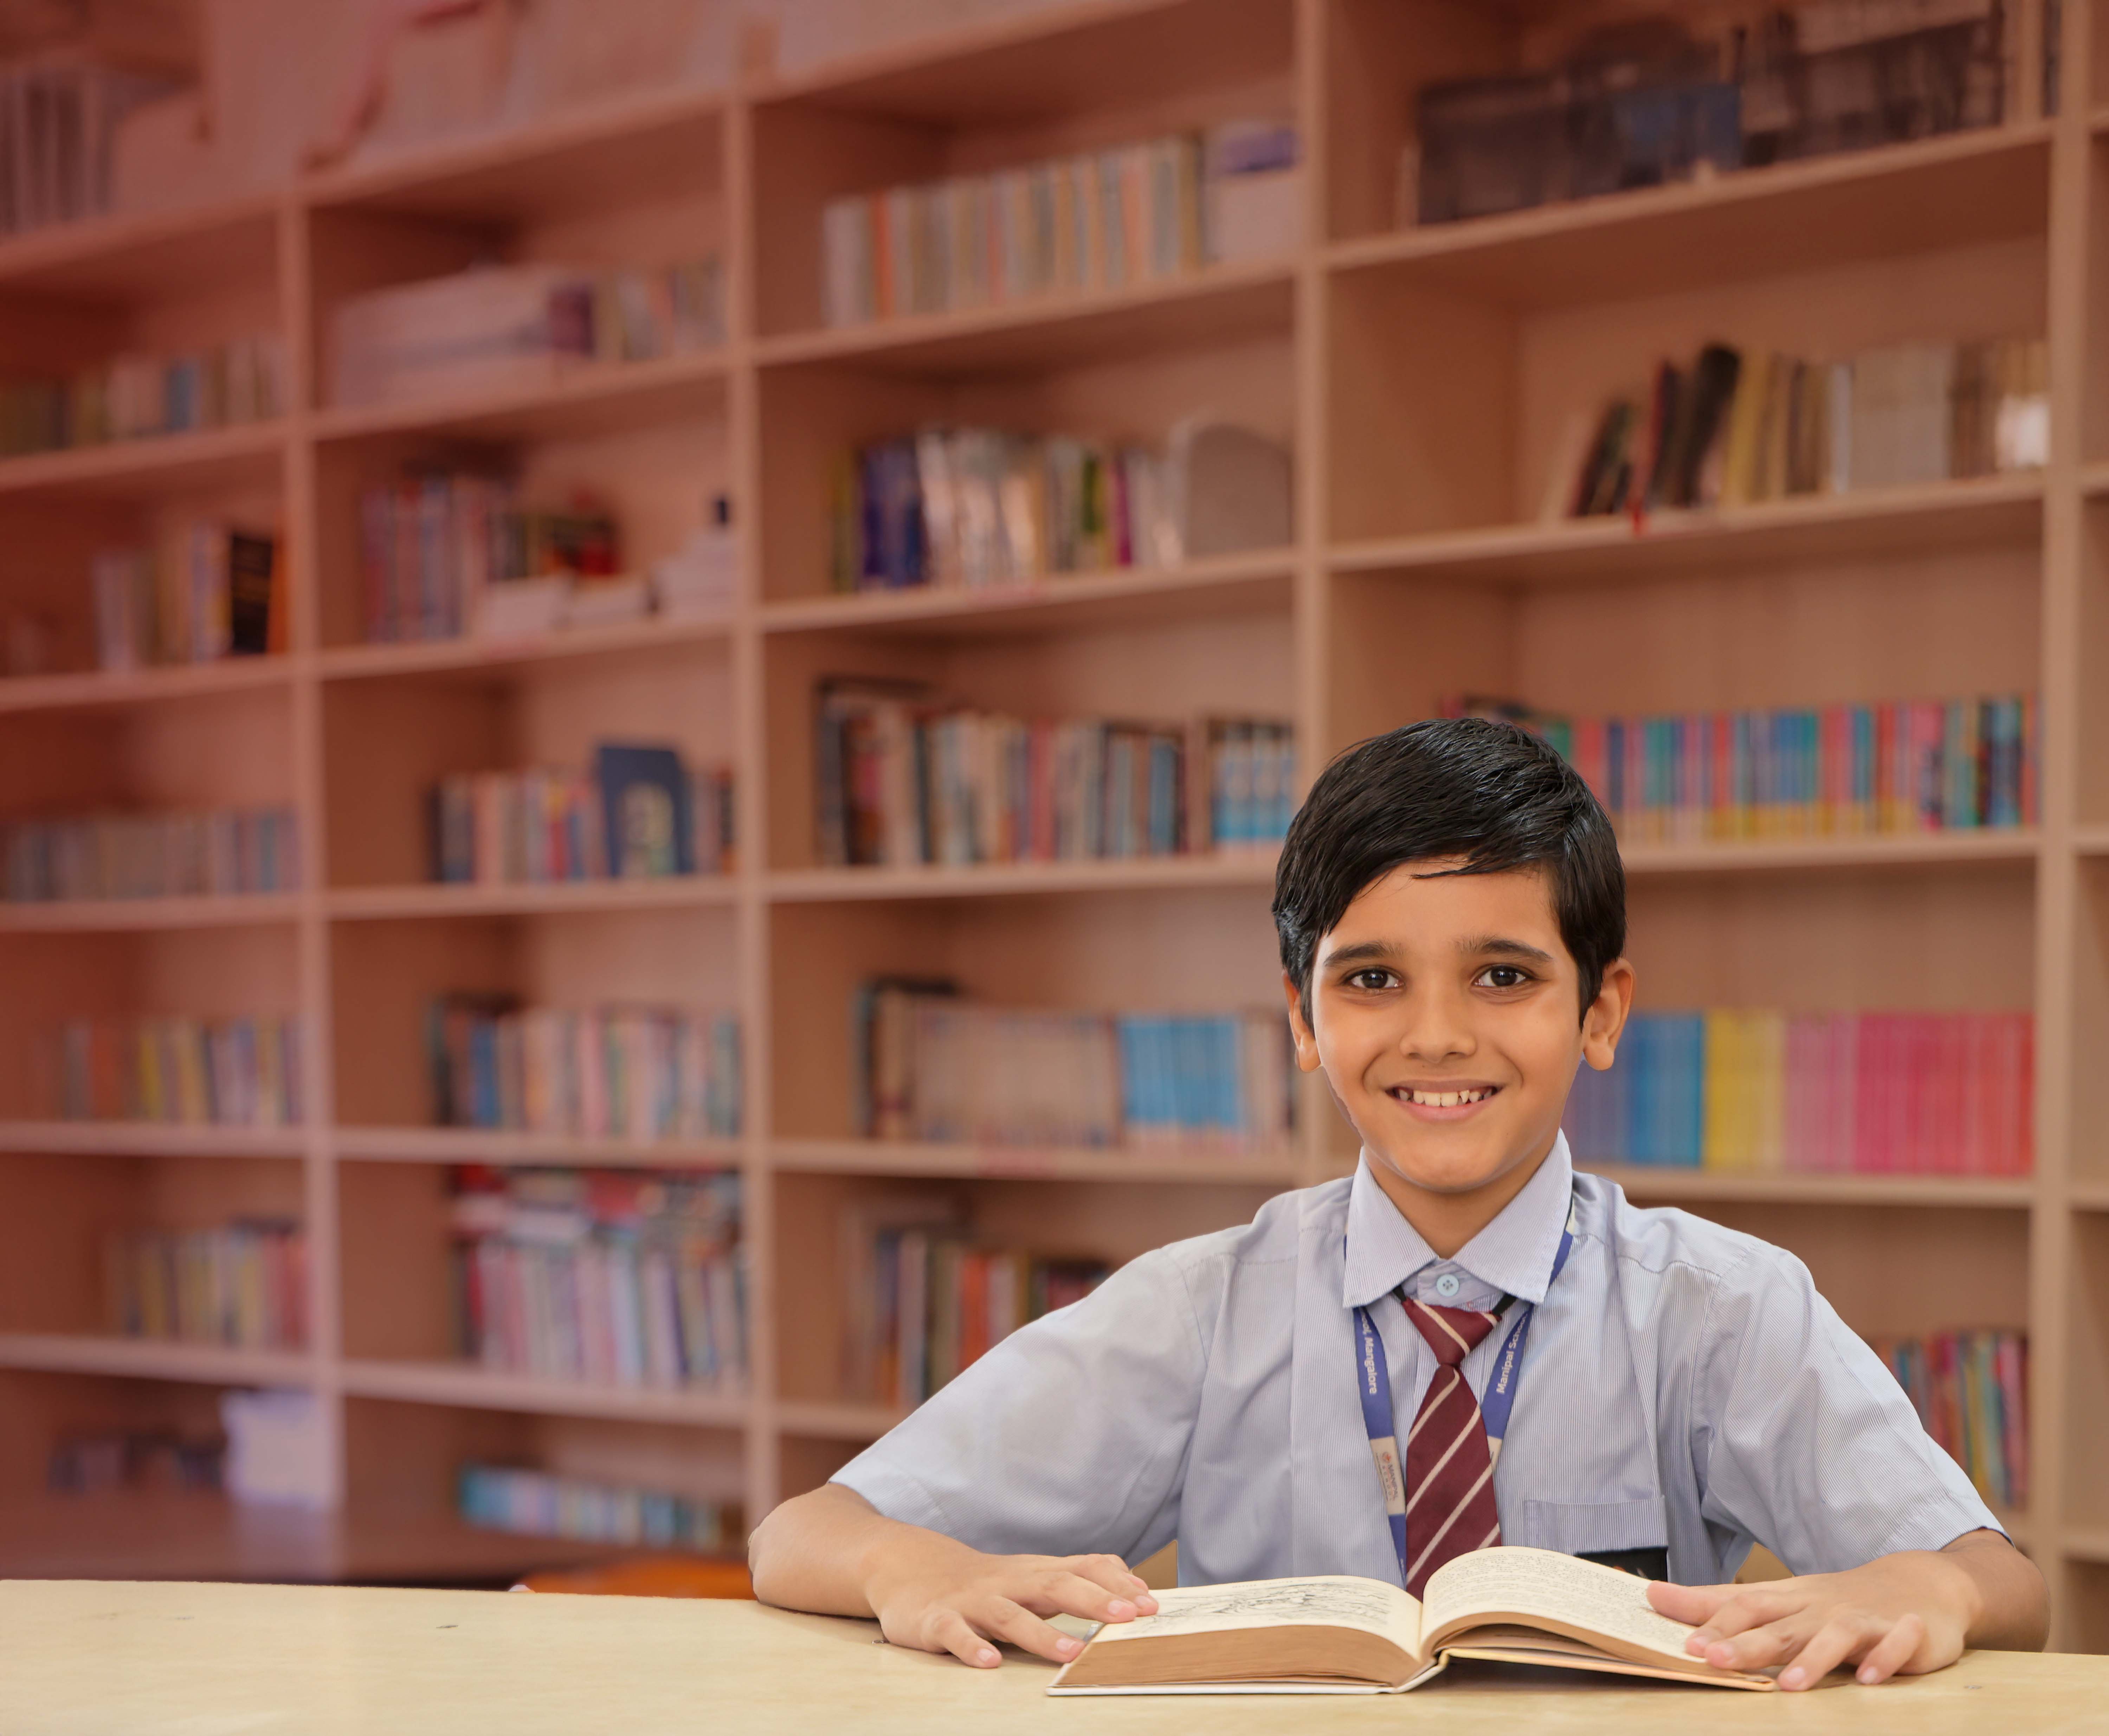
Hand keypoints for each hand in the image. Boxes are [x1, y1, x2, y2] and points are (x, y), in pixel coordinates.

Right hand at [866, 1536, 1158, 1668]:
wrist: (910, 1569)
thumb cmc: (984, 1582)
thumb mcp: (1032, 1574)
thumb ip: (1079, 1577)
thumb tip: (1135, 1586)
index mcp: (1033, 1573)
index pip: (1081, 1568)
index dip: (1115, 1584)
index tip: (1149, 1604)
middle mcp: (1007, 1583)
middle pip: (1053, 1585)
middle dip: (1092, 1600)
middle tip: (1127, 1617)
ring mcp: (971, 1602)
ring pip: (1009, 1614)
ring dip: (1041, 1633)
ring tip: (1071, 1652)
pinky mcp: (938, 1621)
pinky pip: (955, 1634)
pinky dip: (971, 1647)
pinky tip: (989, 1663)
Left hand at [1647, 1550, 1978, 1689]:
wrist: (1918, 1582)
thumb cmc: (1836, 1599)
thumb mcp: (1780, 1600)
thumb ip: (1722, 1604)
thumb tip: (1655, 1597)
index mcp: (1789, 1599)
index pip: (1743, 1605)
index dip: (1712, 1622)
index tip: (1681, 1641)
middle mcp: (1820, 1607)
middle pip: (1779, 1624)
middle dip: (1744, 1641)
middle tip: (1711, 1658)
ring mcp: (1863, 1619)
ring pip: (1834, 1634)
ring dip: (1811, 1657)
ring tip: (1788, 1683)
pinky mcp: (1905, 1633)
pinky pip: (1895, 1644)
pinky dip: (1883, 1658)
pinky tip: (1868, 1679)